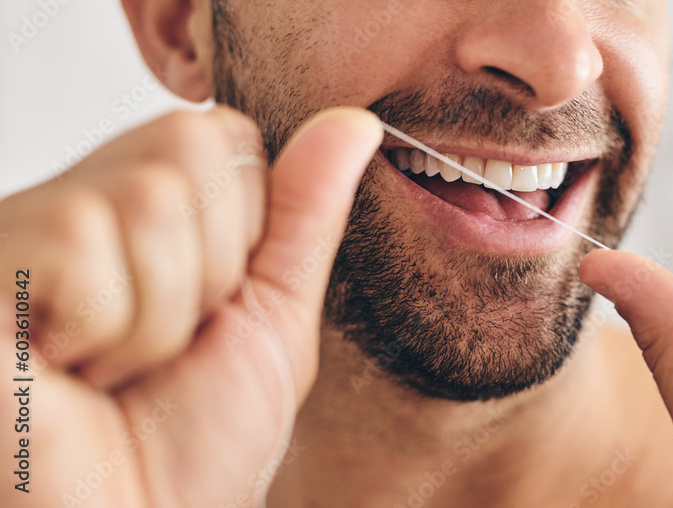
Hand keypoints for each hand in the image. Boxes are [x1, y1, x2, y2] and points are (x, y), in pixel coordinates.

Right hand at [0, 107, 381, 505]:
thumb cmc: (194, 449)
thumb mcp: (274, 321)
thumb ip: (305, 217)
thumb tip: (355, 123)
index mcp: (147, 212)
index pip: (224, 137)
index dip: (241, 236)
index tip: (205, 315)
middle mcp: (80, 205)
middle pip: (189, 146)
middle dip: (204, 275)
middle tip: (154, 351)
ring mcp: (24, 230)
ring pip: (148, 198)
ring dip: (155, 318)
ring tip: (104, 370)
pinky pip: (80, 239)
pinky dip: (99, 329)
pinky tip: (55, 370)